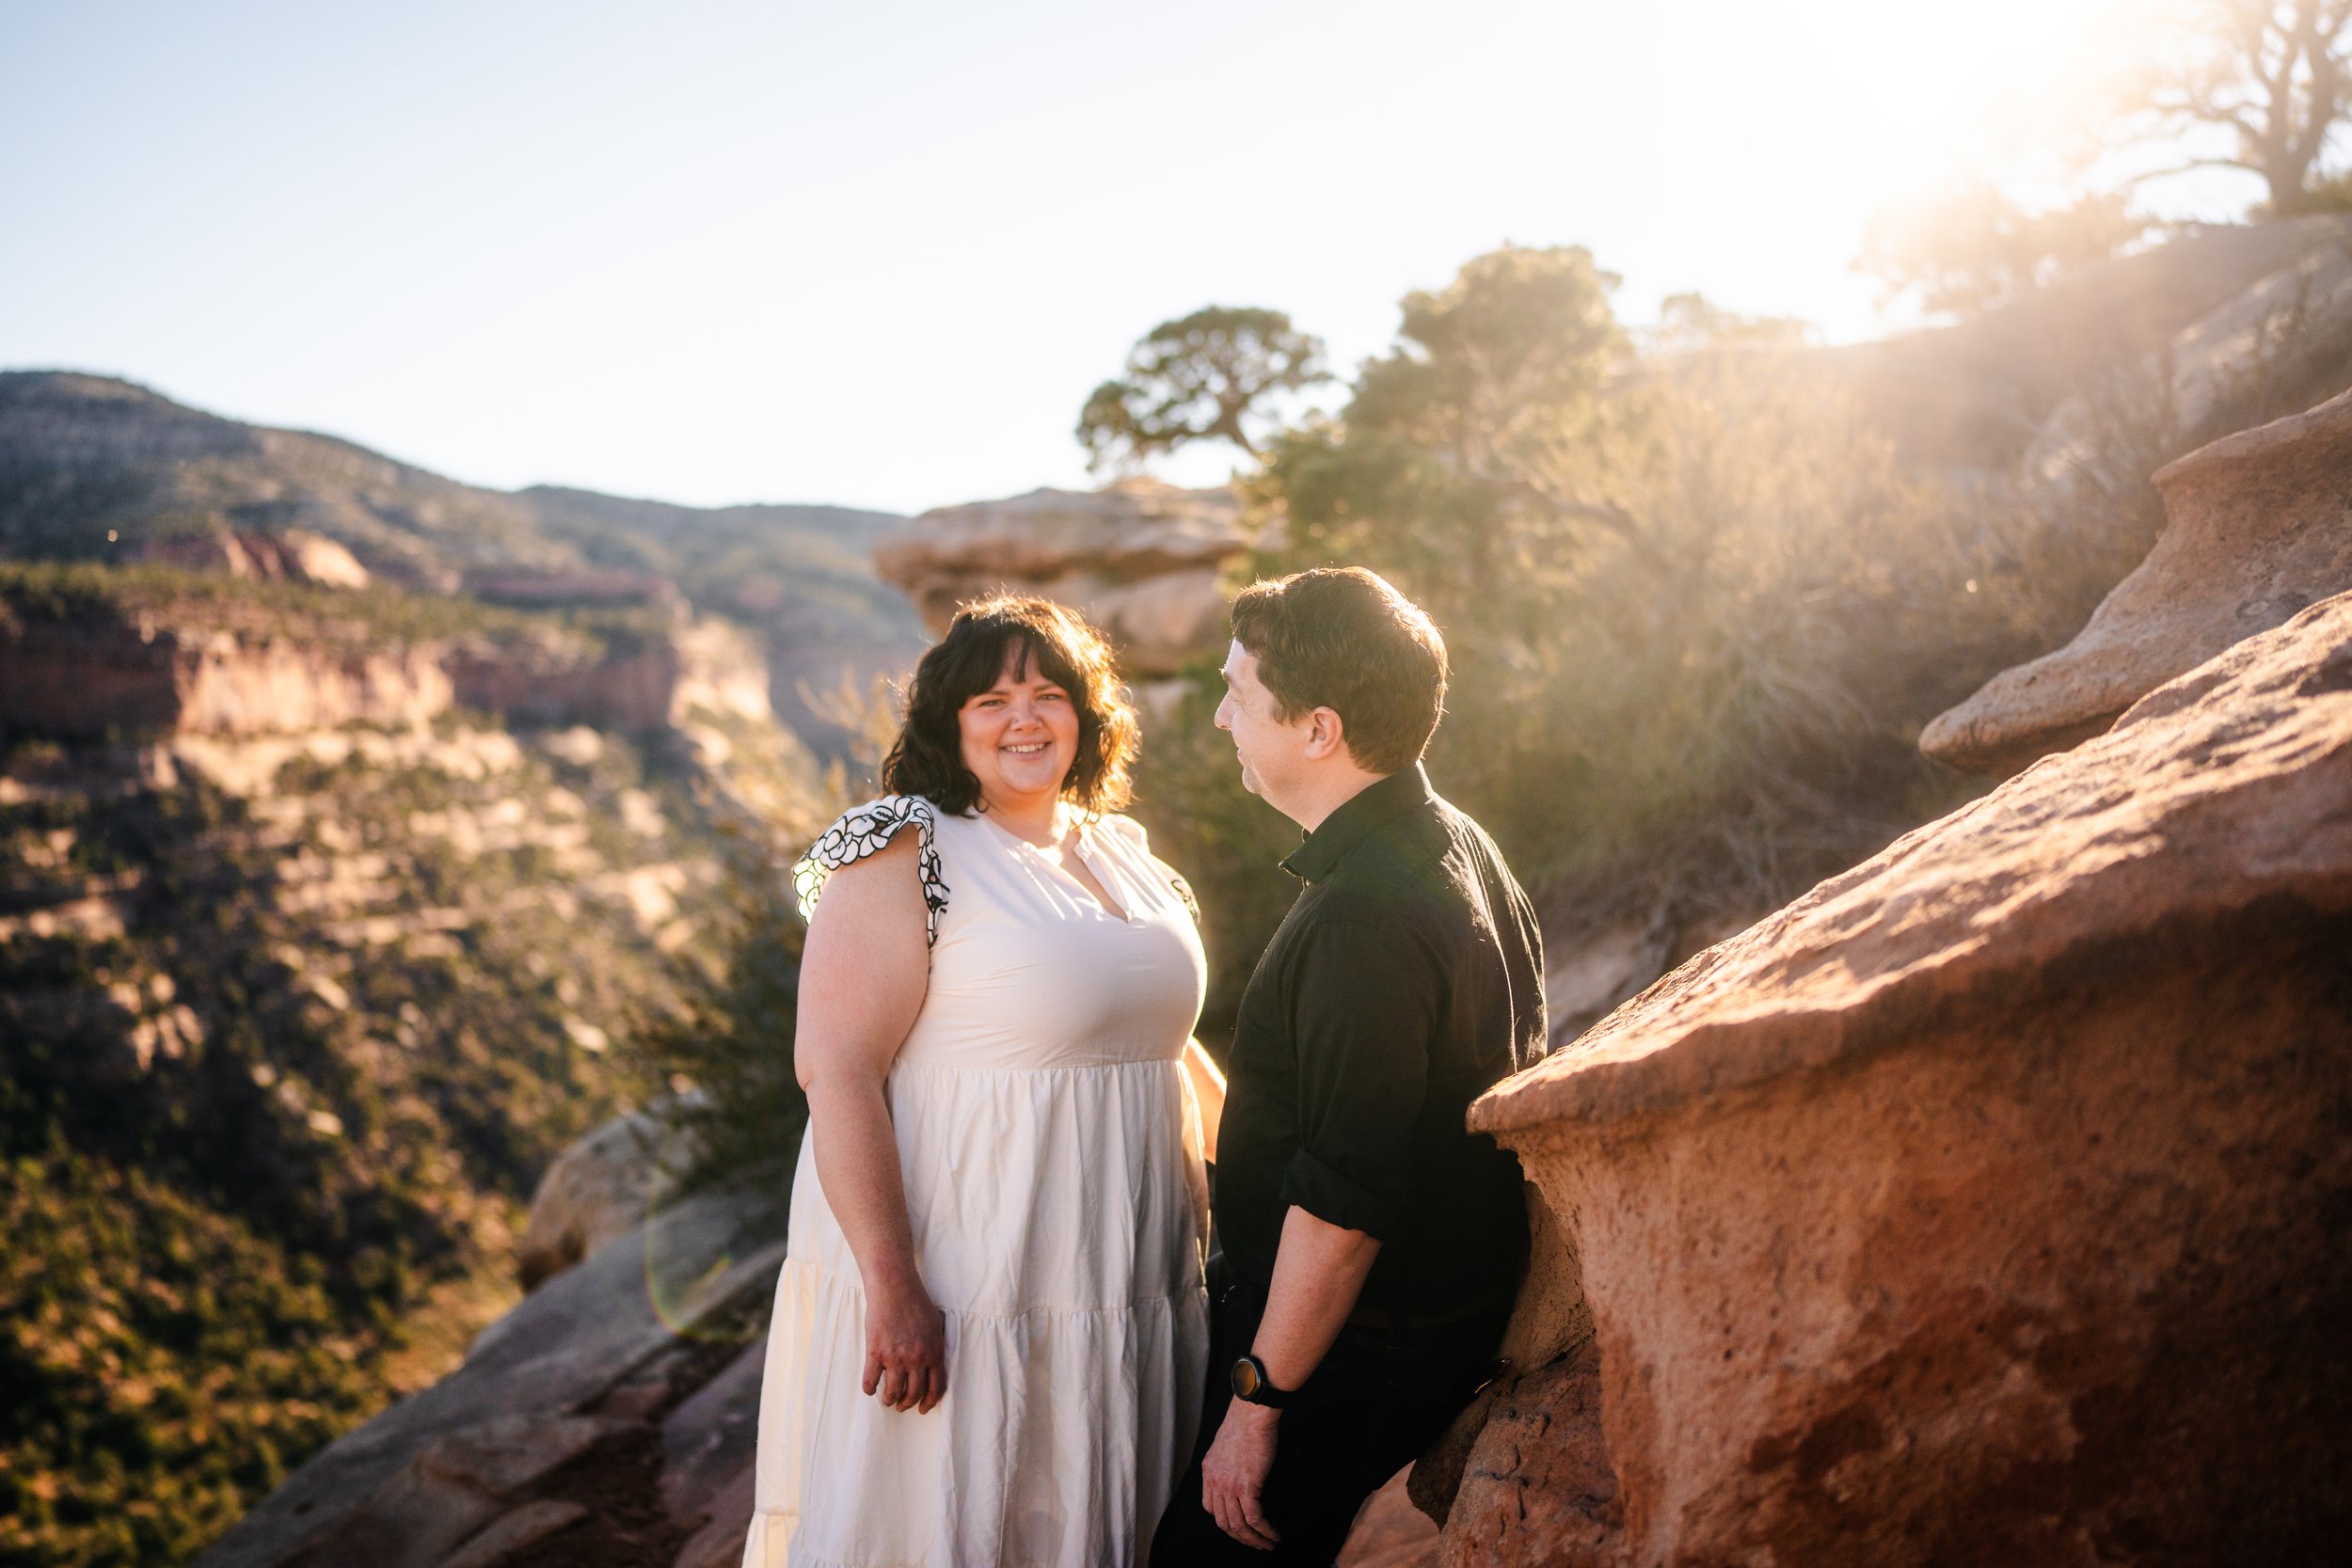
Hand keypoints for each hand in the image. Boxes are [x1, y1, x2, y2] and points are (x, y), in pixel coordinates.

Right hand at [861, 1275, 946, 1412]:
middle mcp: (917, 1359)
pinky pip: (871, 1380)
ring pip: (893, 1391)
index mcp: (934, 1353)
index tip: (922, 1409)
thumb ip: (937, 1343)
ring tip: (887, 1400)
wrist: (894, 1288)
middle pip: (914, 1393)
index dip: (929, 1402)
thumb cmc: (916, 1302)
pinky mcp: (876, 1353)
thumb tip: (938, 1358)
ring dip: (889, 1399)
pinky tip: (869, 1389)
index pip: (936, 1387)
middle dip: (907, 1403)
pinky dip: (869, 1388)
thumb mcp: (937, 1323)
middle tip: (901, 1405)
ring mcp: (896, 1358)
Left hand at [1201, 1399, 1280, 1548]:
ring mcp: (1228, 1485)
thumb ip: (1226, 1462)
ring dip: (1254, 1539)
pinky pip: (1254, 1518)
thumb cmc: (1244, 1422)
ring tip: (1267, 1544)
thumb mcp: (1225, 1444)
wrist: (1251, 1413)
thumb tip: (1237, 1472)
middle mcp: (1215, 1481)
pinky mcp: (1246, 1486)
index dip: (1225, 1521)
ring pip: (1238, 1525)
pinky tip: (1273, 1534)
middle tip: (1255, 1544)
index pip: (1210, 1508)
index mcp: (1208, 1471)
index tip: (1239, 1527)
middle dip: (1240, 1538)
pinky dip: (1264, 1530)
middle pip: (1223, 1522)